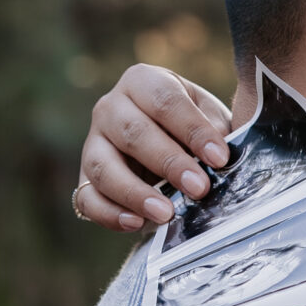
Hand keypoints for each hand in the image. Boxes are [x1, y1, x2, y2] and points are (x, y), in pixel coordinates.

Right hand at [74, 63, 232, 231]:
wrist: (169, 148)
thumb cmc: (192, 129)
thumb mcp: (209, 119)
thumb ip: (216, 132)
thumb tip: (222, 159)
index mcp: (143, 82)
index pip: (165, 101)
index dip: (193, 129)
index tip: (219, 157)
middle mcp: (110, 107)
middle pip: (133, 133)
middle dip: (168, 162)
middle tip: (199, 188)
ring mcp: (93, 143)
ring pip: (104, 167)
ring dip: (135, 193)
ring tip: (166, 213)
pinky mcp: (84, 179)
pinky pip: (88, 198)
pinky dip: (109, 213)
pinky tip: (135, 223)